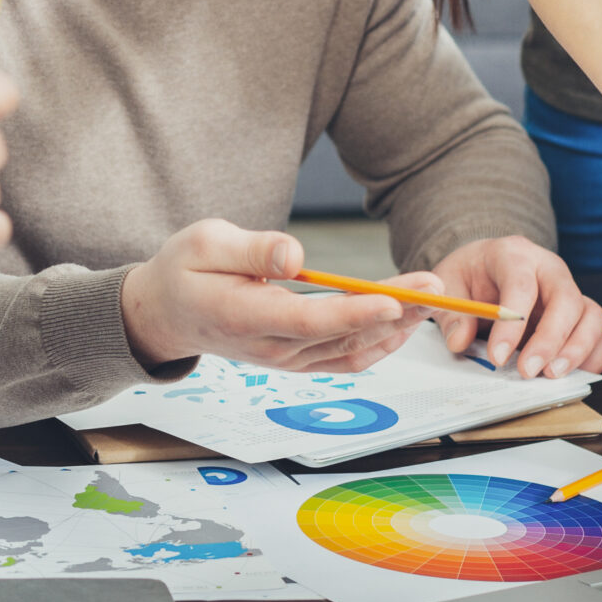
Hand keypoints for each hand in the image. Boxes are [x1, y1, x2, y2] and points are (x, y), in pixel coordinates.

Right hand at [120, 220, 418, 372]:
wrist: (166, 313)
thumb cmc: (184, 271)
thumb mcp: (205, 243)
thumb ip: (252, 250)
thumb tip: (295, 257)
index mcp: (245, 318)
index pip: (310, 321)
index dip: (355, 314)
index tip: (394, 300)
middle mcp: (271, 348)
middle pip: (343, 336)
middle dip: (396, 312)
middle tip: (436, 286)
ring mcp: (286, 359)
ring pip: (352, 352)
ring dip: (397, 328)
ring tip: (433, 296)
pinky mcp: (296, 358)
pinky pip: (345, 358)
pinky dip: (380, 343)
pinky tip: (404, 320)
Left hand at [424, 236, 601, 378]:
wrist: (486, 267)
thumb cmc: (470, 275)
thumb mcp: (448, 284)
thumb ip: (450, 311)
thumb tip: (459, 341)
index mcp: (514, 254)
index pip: (521, 284)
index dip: (511, 323)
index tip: (497, 357)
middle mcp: (549, 269)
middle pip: (566, 299)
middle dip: (550, 340)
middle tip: (528, 371)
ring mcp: (570, 291)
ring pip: (591, 316)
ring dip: (576, 350)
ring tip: (551, 376)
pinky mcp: (580, 315)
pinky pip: (600, 335)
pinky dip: (592, 357)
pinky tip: (571, 375)